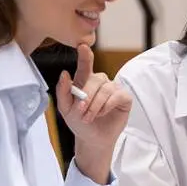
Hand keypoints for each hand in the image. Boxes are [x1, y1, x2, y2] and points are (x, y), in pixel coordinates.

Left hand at [57, 43, 132, 180]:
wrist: (92, 139)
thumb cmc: (79, 122)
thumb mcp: (65, 109)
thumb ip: (63, 92)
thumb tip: (65, 73)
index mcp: (85, 80)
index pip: (85, 65)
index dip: (85, 55)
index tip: (82, 46)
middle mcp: (100, 81)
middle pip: (95, 80)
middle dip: (86, 97)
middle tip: (81, 112)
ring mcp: (113, 88)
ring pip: (105, 90)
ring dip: (95, 106)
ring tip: (90, 117)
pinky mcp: (124, 97)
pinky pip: (117, 96)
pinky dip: (107, 106)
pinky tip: (103, 113)